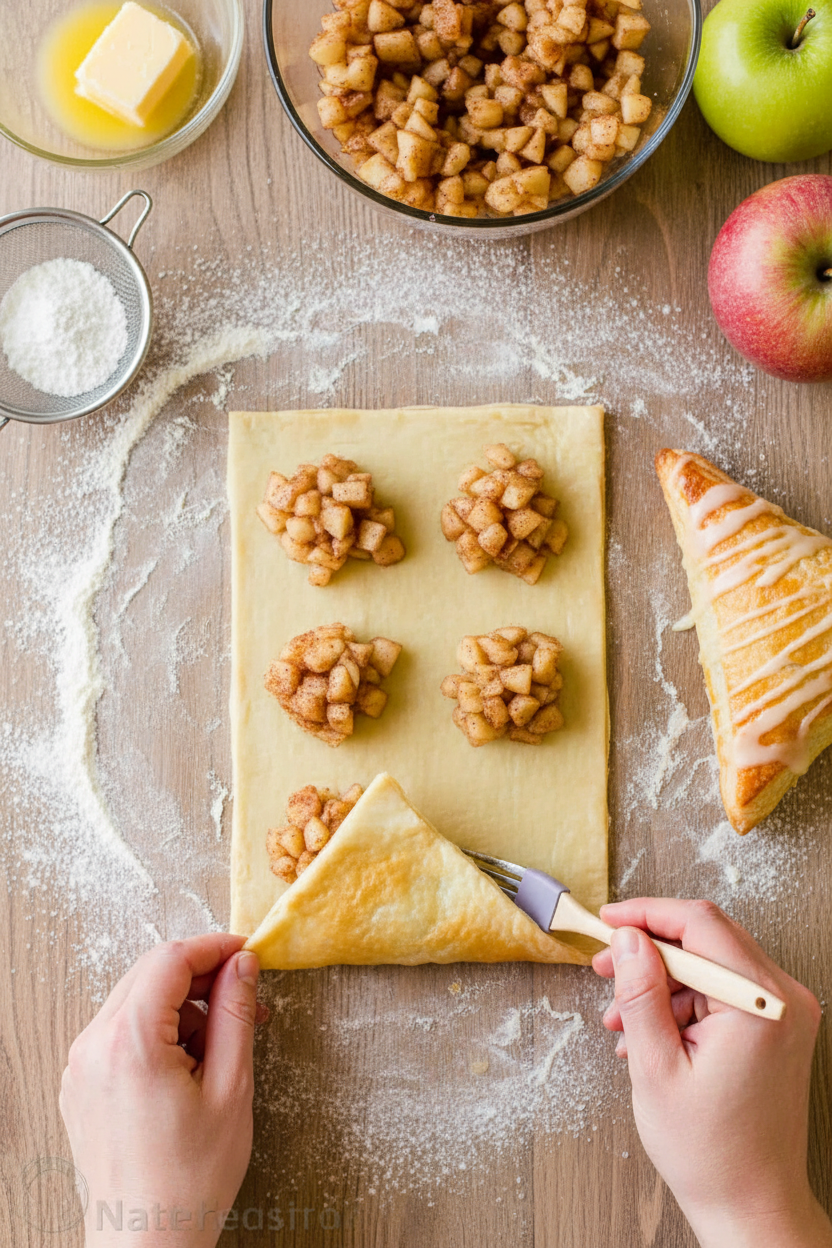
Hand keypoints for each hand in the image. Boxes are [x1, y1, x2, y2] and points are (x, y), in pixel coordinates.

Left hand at [60, 934, 265, 1247]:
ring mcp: (80, 1065)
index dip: (214, 948)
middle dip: (201, 976)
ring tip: (221, 1044)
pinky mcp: (80, 1083)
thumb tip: (243, 966)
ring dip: (180, 1006)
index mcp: (129, 1042)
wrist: (146, 1243)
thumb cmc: (190, 1179)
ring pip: (135, 1000)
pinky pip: (120, 1031)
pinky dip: (156, 1031)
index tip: (246, 953)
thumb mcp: (231, 1087)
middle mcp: (93, 1045)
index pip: (170, 959)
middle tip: (245, 998)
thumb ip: (235, 1014)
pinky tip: (188, 1062)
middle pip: (150, 973)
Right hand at [593, 899, 830, 1247]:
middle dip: (648, 952)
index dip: (646, 915)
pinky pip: (722, 992)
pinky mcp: (776, 1028)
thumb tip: (628, 939)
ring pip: (709, 966)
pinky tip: (650, 1035)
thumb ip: (641, 994)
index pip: (700, 925)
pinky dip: (682, 1004)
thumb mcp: (656, 1068)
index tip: (608, 921)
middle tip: (605, 968)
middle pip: (706, 939)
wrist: (751, 1205)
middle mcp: (783, 1000)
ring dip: (660, 984)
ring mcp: (784, 1014)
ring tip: (622, 1022)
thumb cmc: (710, 1152)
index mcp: (761, 1005)